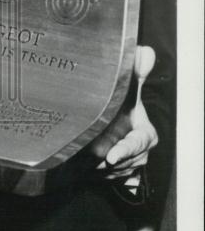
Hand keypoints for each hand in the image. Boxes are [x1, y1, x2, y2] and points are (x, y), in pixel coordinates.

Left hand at [95, 45, 157, 179]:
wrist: (108, 128)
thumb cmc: (120, 108)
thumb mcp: (128, 91)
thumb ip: (135, 73)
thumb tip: (145, 51)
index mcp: (146, 134)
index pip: (138, 144)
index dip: (125, 150)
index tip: (110, 156)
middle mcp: (140, 154)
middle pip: (121, 160)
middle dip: (103, 158)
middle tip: (87, 153)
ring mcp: (128, 167)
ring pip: (109, 171)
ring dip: (95, 165)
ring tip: (84, 154)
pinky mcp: (116, 177)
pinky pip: (103, 179)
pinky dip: (92, 173)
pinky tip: (84, 165)